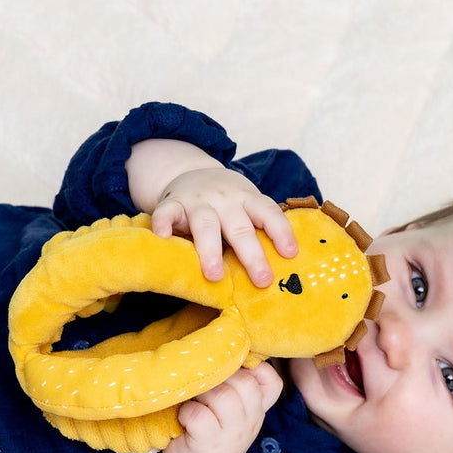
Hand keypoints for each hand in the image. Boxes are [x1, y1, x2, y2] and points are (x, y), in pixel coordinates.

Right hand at [151, 167, 296, 285]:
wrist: (192, 172)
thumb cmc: (229, 203)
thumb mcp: (247, 206)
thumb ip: (258, 229)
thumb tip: (284, 268)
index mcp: (248, 199)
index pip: (268, 213)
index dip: (281, 232)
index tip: (291, 254)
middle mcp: (225, 198)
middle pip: (240, 227)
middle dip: (252, 255)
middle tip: (262, 280)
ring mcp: (197, 200)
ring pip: (205, 224)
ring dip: (210, 250)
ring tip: (215, 276)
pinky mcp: (172, 203)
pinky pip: (165, 212)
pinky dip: (162, 224)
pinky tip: (163, 239)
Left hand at [162, 362, 282, 452]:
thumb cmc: (213, 429)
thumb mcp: (235, 410)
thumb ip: (238, 385)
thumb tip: (229, 347)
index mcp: (258, 408)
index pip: (272, 382)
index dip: (256, 368)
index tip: (235, 368)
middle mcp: (250, 421)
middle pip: (244, 384)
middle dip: (220, 377)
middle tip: (205, 385)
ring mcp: (231, 434)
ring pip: (222, 397)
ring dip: (202, 394)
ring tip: (195, 401)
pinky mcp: (208, 443)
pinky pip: (199, 415)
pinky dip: (187, 412)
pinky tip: (186, 418)